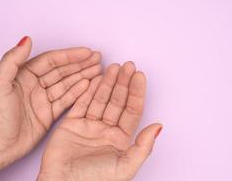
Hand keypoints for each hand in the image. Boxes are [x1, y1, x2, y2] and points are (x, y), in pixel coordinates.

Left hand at [0, 37, 101, 177]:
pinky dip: (78, 93)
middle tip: (98, 58)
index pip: (51, 61)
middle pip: (62, 71)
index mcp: (23, 75)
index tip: (86, 52)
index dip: (70, 55)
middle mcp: (35, 85)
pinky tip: (89, 85)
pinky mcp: (49, 114)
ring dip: (83, 76)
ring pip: (67, 84)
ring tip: (98, 70)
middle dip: (81, 64)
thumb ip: (12, 60)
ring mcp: (43, 100)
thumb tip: (27, 40)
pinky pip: (66, 100)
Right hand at [38, 62, 161, 180]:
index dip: (136, 92)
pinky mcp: (72, 124)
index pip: (132, 110)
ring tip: (114, 67)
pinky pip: (81, 103)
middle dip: (123, 83)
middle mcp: (107, 130)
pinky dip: (88, 91)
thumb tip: (159, 126)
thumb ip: (143, 146)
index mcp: (121, 139)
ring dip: (107, 83)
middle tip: (127, 65)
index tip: (139, 75)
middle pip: (117, 101)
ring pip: (101, 99)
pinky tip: (96, 78)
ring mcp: (89, 126)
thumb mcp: (126, 166)